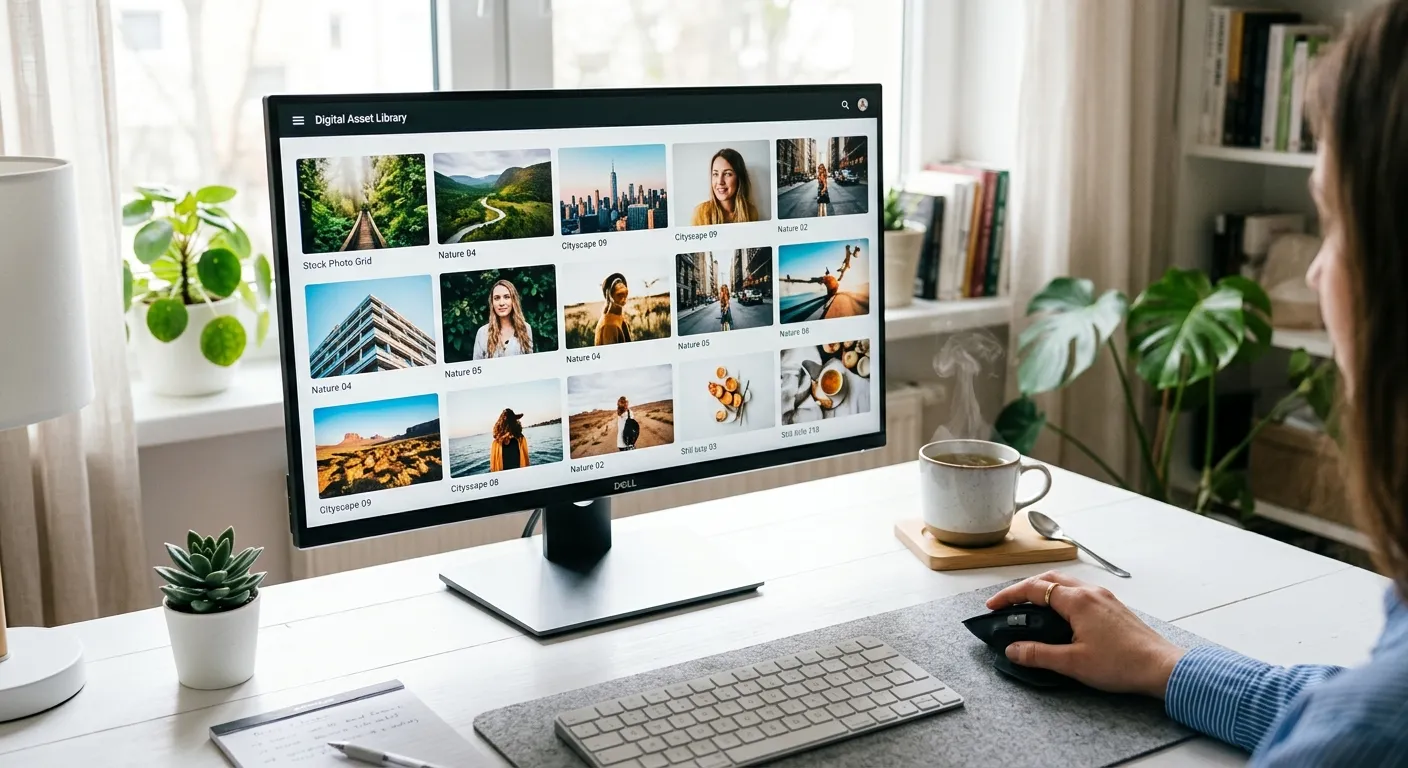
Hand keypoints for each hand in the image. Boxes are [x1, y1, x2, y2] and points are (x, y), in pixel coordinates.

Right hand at [986, 571, 1186, 697]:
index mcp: (1078, 601)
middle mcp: (1091, 593)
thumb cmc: (1123, 664)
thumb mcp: (1073, 663)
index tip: (994, 606)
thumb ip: (1039, 654)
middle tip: (1009, 604)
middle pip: (1050, 579)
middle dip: (1025, 588)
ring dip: (1045, 590)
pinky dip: (1062, 597)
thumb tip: (1013, 650)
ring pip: (1066, 584)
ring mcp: (1104, 598)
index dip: (1010, 596)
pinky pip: (1081, 593)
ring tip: (1031, 607)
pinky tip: (1061, 615)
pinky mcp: (1113, 608)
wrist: (1161, 668)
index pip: (1034, 589)